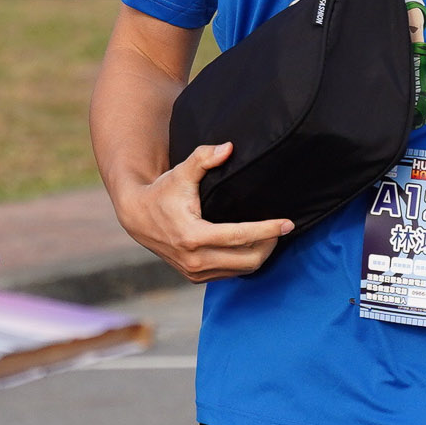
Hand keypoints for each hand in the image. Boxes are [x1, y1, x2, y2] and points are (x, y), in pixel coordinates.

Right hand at [112, 141, 292, 282]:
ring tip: (271, 236)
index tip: (288, 223)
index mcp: (193, 235)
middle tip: (281, 228)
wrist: (137, 217)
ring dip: (261, 255)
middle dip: (270, 244)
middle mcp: (194, 259)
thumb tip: (229, 147)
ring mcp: (195, 271)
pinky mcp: (195, 277)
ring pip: (242, 270)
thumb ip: (203, 158)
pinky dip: (246, 262)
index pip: (240, 236)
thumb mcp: (181, 172)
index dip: (267, 229)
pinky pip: (231, 274)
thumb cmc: (163, 191)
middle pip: (248, 259)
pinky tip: (253, 246)